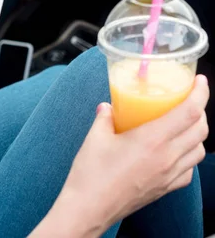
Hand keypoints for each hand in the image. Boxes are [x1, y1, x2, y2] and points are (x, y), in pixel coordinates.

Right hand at [54, 75, 208, 233]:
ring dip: (196, 134)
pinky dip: (188, 157)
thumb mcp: (94, 138)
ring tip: (183, 125)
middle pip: (200, 129)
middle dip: (199, 111)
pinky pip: (189, 170)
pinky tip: (174, 153)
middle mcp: (167, 157)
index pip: (189, 112)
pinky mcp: (165, 189)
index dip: (200, 93)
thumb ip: (105, 118)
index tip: (200, 82)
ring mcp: (168, 175)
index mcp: (152, 140)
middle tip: (187, 100)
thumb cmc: (90, 174)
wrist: (89, 208)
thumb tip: (108, 108)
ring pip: (199, 150)